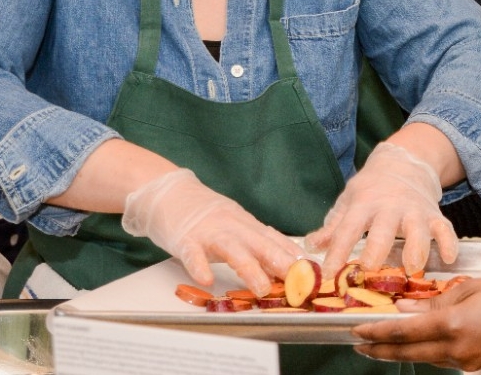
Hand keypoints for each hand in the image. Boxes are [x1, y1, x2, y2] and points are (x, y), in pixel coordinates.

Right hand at [121, 168, 302, 294]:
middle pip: (260, 243)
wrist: (169, 192)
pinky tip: (206, 279)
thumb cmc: (204, 213)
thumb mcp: (235, 223)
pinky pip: (192, 254)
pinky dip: (199, 266)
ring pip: (233, 249)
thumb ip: (256, 241)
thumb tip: (285, 259)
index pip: (275, 240)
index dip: (293, 255)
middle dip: (281, 262)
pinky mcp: (184, 239)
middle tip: (298, 282)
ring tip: (262, 288)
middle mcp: (232, 226)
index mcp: (246, 224)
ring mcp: (208, 232)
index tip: (312, 271)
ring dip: (250, 269)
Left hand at [307, 142, 456, 273]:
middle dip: (377, 249)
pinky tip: (449, 258)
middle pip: (383, 229)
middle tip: (370, 269)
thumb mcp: (348, 201)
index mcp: (364, 204)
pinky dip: (449, 242)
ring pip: (418, 229)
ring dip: (416, 248)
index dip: (337, 252)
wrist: (404, 163)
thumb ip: (333, 227)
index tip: (329, 274)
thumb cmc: (371, 189)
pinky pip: (445, 228)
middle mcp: (390, 207)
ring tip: (413, 268)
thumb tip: (310, 246)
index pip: (347, 230)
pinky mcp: (434, 215)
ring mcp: (414, 211)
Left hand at [353, 278, 480, 370]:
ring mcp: (467, 361)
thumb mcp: (476, 287)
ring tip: (383, 343)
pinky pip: (443, 358)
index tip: (356, 330)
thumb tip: (407, 307)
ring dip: (402, 351)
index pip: (403, 332)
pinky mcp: (477, 365)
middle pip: (408, 352)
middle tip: (358, 344)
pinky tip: (421, 341)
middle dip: (380, 349)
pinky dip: (426, 350)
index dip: (376, 332)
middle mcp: (456, 350)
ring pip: (425, 357)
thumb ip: (439, 299)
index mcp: (454, 325)